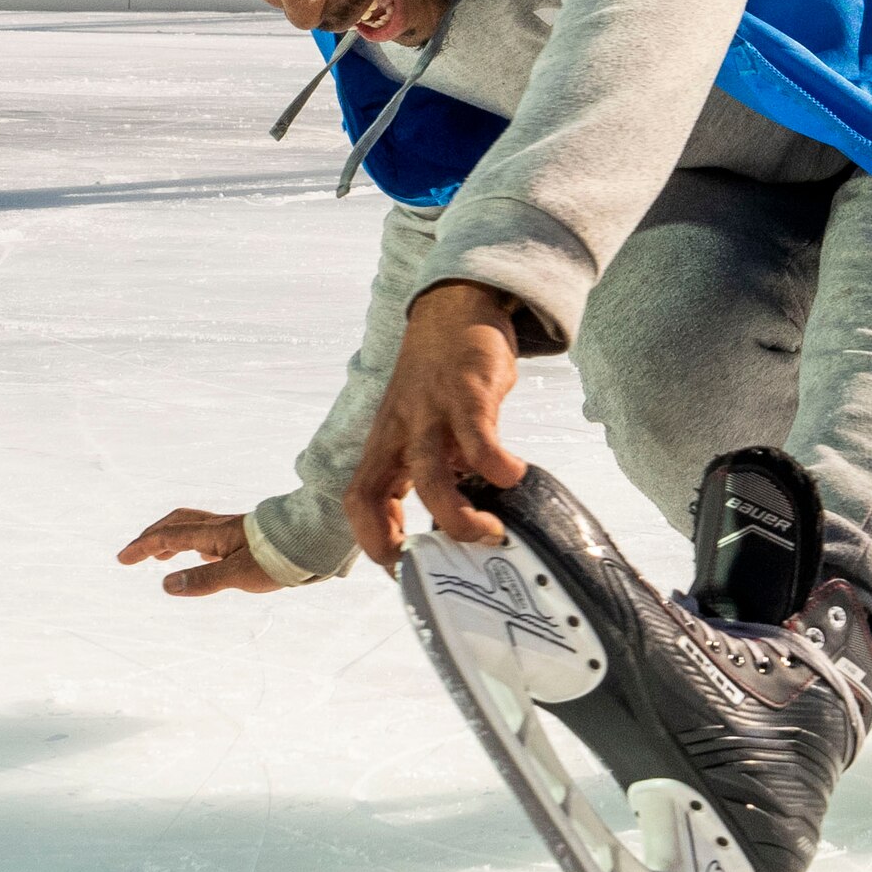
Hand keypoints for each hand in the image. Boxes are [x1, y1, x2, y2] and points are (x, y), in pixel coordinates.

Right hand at [114, 507, 284, 597]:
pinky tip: (199, 556)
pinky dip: (192, 543)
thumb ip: (203, 579)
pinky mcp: (246, 538)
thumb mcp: (239, 574)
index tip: (122, 558)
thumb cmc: (280, 558)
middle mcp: (221, 528)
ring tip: (159, 555)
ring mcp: (234, 531)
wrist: (315, 541)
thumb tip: (165, 585)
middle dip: (152, 536)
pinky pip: (209, 535)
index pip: (169, 536)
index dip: (143, 546)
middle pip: (177, 523)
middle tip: (133, 553)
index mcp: (214, 534)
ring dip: (171, 537)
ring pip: (193, 527)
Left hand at [345, 281, 530, 564]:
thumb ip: (436, 467)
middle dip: (400, 542)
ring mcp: (430, 410)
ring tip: (491, 532)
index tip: (402, 567)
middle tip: (447, 560)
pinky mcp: (467, 391)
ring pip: (428, 474)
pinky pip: (477, 437)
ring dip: (457, 515)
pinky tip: (515, 475)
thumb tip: (459, 517)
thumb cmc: (443, 374)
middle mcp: (400, 430)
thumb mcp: (423, 422)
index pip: (357, 499)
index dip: (371, 538)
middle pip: (374, 494)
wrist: (456, 305)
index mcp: (387, 442)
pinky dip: (496, 465)